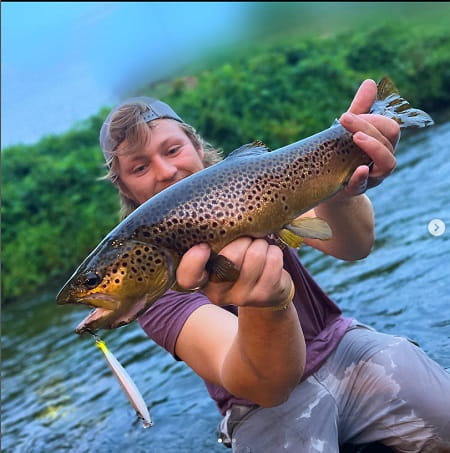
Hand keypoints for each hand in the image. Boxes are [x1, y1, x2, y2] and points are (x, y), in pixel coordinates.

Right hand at [176, 238, 292, 307]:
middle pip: (230, 257)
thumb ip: (216, 242)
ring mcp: (241, 297)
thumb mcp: (222, 254)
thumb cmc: (240, 262)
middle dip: (243, 240)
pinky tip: (270, 257)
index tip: (204, 247)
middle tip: (246, 240)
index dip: (193, 262)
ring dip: (261, 244)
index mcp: (202, 279)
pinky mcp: (263, 296)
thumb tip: (218, 214)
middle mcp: (217, 292)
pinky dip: (274, 252)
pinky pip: (273, 261)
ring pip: (255, 255)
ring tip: (259, 248)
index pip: (187, 278)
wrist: (267, 291)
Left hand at [339, 79, 400, 195]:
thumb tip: (370, 82)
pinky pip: (364, 184)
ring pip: (388, 162)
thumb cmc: (341, 155)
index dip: (371, 119)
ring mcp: (373, 176)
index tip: (345, 115)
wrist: (327, 185)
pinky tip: (359, 169)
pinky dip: (362, 177)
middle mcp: (383, 160)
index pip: (389, 127)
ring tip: (356, 137)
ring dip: (373, 147)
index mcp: (384, 144)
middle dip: (369, 126)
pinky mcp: (356, 189)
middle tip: (344, 118)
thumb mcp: (348, 131)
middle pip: (389, 140)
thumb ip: (359, 110)